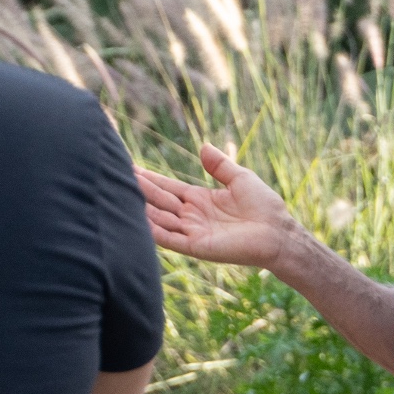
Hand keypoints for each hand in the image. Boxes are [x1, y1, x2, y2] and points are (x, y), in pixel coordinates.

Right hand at [134, 143, 299, 271]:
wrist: (278, 232)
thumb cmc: (264, 207)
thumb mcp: (240, 178)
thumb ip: (220, 165)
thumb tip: (203, 147)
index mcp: (200, 200)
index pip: (168, 187)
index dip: (150, 178)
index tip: (130, 167)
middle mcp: (192, 216)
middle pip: (160, 201)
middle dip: (139, 188)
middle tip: (115, 175)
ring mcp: (193, 232)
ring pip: (160, 219)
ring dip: (141, 207)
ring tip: (120, 193)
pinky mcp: (197, 246)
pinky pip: (170, 238)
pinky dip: (154, 231)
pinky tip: (138, 220)